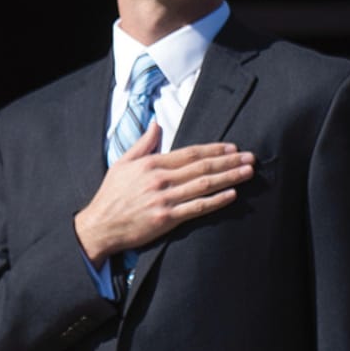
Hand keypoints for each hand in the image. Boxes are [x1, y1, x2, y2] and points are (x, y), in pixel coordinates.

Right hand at [74, 121, 253, 263]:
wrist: (99, 226)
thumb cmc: (111, 195)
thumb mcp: (122, 164)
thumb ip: (143, 143)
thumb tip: (156, 123)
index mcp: (151, 164)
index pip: (190, 153)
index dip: (214, 150)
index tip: (233, 148)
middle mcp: (160, 179)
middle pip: (202, 166)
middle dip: (229, 161)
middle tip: (250, 157)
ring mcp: (164, 199)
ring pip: (204, 185)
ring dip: (229, 177)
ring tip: (247, 172)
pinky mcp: (166, 219)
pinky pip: (197, 208)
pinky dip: (216, 200)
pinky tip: (232, 194)